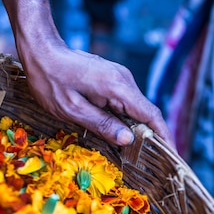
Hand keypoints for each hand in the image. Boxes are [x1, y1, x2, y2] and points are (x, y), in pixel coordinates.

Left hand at [20, 43, 174, 147]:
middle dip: (150, 137)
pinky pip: (125, 103)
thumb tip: (128, 140)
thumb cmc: (51, 80)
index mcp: (117, 87)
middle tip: (149, 163)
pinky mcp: (113, 79)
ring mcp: (120, 78)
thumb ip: (102, 124)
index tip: (171, 155)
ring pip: (135, 109)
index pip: (150, 114)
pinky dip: (126, 119)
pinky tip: (118, 133)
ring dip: (136, 129)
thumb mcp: (72, 109)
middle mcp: (124, 80)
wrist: (42, 50)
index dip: (164, 136)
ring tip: (133, 153)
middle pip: (145, 113)